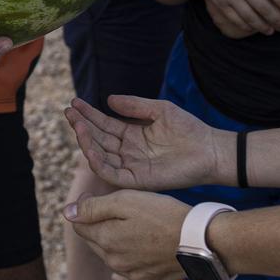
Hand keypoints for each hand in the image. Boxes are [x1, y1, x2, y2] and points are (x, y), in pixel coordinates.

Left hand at [63, 189, 191, 279]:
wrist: (200, 242)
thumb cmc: (163, 215)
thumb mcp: (125, 201)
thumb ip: (92, 207)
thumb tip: (67, 213)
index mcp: (105, 241)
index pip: (80, 225)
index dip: (86, 208)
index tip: (102, 196)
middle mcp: (114, 262)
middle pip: (95, 240)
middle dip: (101, 224)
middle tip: (122, 208)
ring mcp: (132, 273)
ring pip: (113, 253)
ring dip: (118, 239)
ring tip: (139, 223)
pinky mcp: (149, 279)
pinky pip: (132, 264)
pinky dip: (135, 252)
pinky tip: (150, 240)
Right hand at [65, 95, 228, 191]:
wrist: (210, 150)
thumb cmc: (189, 129)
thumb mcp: (159, 110)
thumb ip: (135, 106)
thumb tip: (109, 99)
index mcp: (132, 135)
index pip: (104, 125)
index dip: (89, 114)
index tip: (74, 102)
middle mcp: (128, 152)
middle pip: (98, 139)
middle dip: (82, 125)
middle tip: (69, 111)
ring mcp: (131, 166)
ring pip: (101, 156)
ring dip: (87, 142)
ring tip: (77, 125)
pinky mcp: (138, 180)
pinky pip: (112, 173)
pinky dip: (99, 163)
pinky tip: (90, 149)